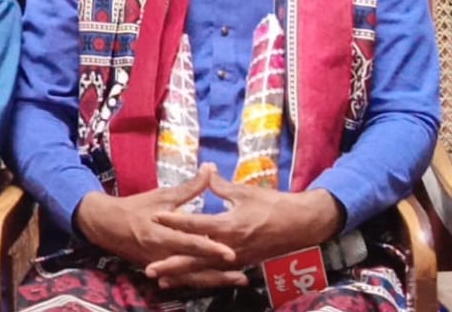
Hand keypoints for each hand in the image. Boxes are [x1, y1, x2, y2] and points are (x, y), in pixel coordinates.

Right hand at [73, 164, 239, 282]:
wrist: (107, 225)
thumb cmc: (135, 207)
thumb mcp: (161, 195)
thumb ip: (189, 187)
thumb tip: (210, 169)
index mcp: (159, 234)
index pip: (189, 243)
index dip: (210, 248)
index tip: (230, 252)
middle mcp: (161, 254)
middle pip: (193, 268)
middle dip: (218, 273)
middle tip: (242, 275)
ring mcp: (160, 265)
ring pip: (190, 278)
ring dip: (215, 280)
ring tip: (238, 279)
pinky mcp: (161, 271)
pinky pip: (183, 280)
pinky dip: (201, 281)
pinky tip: (218, 281)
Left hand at [152, 174, 341, 277]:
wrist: (301, 225)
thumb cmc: (273, 205)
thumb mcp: (245, 192)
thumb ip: (221, 186)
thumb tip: (206, 170)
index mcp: (229, 225)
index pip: (196, 224)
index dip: (175, 221)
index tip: (155, 218)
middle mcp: (230, 246)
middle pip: (196, 257)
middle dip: (172, 264)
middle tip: (150, 269)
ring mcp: (236, 258)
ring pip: (205, 270)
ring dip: (183, 276)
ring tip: (161, 279)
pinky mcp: (242, 263)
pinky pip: (217, 273)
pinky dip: (200, 277)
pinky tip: (186, 280)